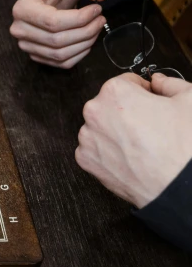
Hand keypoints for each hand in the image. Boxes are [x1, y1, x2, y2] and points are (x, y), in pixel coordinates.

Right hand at [10, 0, 108, 68]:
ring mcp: (26, 45)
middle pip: (57, 40)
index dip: (80, 19)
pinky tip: (88, 40)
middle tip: (101, 19)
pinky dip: (79, 54)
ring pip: (60, 54)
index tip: (97, 8)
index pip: (53, 22)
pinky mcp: (36, 56)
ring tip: (97, 28)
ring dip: (85, 43)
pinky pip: (61, 63)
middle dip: (86, 31)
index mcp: (22, 8)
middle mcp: (19, 29)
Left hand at [76, 73, 191, 207]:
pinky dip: (109, 150)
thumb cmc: (183, 144)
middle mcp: (94, 113)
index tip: (151, 102)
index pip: (126, 82)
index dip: (143, 92)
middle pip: (110, 105)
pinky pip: (96, 148)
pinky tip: (130, 156)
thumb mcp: (189, 99)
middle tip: (151, 125)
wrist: (177, 185)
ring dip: (116, 131)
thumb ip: (169, 84)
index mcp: (114, 92)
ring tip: (142, 144)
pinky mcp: (86, 161)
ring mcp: (87, 139)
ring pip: (101, 127)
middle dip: (128, 111)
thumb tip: (158, 81)